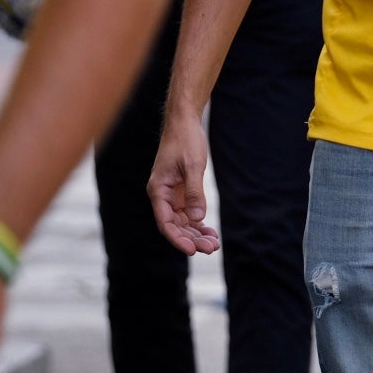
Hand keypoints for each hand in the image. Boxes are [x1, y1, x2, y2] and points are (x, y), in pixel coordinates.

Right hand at [148, 114, 220, 255]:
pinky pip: (188, 212)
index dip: (178, 238)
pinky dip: (198, 222)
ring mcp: (172, 194)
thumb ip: (194, 192)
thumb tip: (196, 219)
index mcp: (158, 190)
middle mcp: (162, 195)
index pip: (166, 222)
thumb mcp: (192, 166)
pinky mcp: (181, 190)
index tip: (192, 250)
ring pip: (182, 221)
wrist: (185, 122)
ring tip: (213, 244)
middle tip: (211, 248)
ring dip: (196, 233)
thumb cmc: (185, 140)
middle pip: (175, 225)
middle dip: (192, 238)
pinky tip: (210, 232)